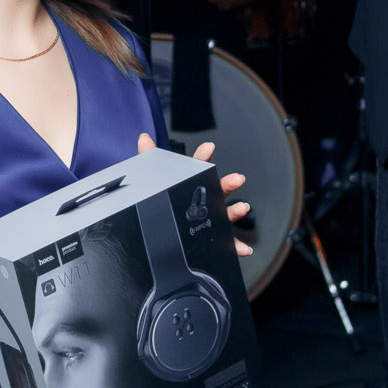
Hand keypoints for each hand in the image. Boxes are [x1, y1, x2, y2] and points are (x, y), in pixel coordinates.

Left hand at [136, 134, 252, 256]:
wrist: (166, 228)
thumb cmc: (169, 198)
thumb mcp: (158, 179)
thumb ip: (150, 158)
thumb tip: (144, 138)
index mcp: (194, 183)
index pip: (198, 167)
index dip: (202, 157)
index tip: (208, 148)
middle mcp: (208, 199)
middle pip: (219, 189)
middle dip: (229, 183)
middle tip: (237, 178)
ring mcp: (213, 218)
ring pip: (226, 214)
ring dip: (235, 211)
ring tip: (242, 207)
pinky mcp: (214, 237)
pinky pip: (226, 242)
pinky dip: (236, 245)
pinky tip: (243, 249)